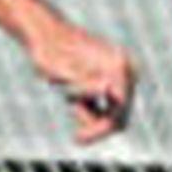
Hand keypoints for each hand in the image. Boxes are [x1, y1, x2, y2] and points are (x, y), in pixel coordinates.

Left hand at [32, 21, 135, 142]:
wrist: (45, 32)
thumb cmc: (48, 52)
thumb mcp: (61, 72)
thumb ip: (85, 83)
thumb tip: (108, 91)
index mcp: (118, 66)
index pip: (119, 112)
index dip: (100, 130)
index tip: (77, 139)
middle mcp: (126, 67)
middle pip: (120, 115)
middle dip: (96, 125)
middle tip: (75, 135)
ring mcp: (122, 72)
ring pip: (115, 113)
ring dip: (92, 115)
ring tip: (70, 101)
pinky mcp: (114, 76)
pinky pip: (109, 106)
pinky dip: (92, 109)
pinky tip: (74, 99)